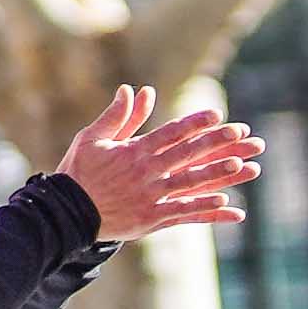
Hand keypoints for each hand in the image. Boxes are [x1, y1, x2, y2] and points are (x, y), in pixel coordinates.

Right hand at [55, 87, 263, 239]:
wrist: (66, 213)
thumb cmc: (80, 172)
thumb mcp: (92, 138)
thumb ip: (117, 116)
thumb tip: (130, 89)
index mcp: (134, 152)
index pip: (170, 133)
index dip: (194, 124)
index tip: (216, 115)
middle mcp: (146, 173)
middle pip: (186, 154)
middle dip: (215, 143)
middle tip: (241, 133)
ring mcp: (150, 197)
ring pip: (189, 183)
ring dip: (215, 174)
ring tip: (240, 165)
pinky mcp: (151, 219)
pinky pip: (183, 212)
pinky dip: (204, 208)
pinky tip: (225, 202)